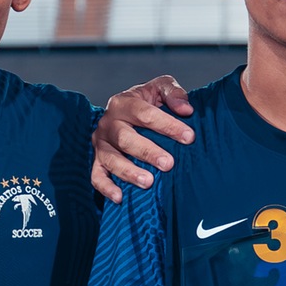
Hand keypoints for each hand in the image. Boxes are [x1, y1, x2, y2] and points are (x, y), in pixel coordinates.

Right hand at [92, 76, 194, 201]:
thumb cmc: (146, 101)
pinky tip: (120, 197)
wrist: (124, 111)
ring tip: (148, 182)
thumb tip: (186, 110)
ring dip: (129, 172)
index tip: (189, 138)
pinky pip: (97, 175)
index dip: (167, 125)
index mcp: (123, 103)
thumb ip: (174, 93)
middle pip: (125, 139)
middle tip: (169, 164)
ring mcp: (101, 143)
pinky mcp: (97, 160)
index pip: (145, 114)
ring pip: (111, 159)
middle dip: (148, 152)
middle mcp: (108, 123)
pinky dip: (106, 188)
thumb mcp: (160, 88)